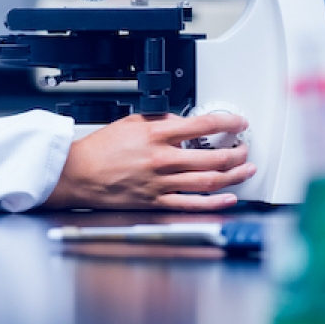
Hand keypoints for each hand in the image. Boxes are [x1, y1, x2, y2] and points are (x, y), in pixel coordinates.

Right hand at [44, 113, 256, 211]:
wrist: (78, 175)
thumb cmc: (99, 150)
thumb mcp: (130, 122)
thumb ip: (158, 120)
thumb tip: (180, 121)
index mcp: (156, 136)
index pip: (203, 124)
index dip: (228, 122)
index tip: (238, 123)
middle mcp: (162, 159)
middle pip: (213, 157)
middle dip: (237, 153)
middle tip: (244, 149)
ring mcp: (161, 183)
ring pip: (208, 181)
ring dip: (233, 175)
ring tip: (246, 170)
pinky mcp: (156, 201)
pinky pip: (192, 203)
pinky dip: (215, 201)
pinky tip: (229, 196)